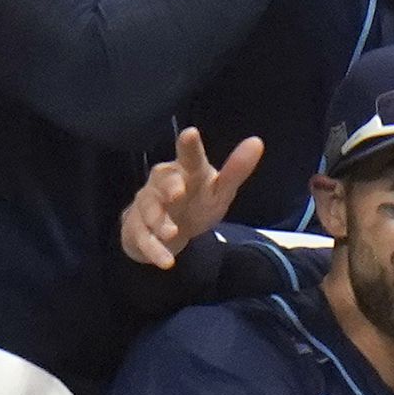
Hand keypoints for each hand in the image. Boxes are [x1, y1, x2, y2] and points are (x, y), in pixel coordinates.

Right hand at [120, 127, 266, 270]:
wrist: (169, 229)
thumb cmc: (198, 201)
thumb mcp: (220, 190)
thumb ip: (236, 170)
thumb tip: (257, 141)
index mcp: (187, 170)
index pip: (190, 156)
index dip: (189, 146)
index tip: (190, 133)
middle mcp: (163, 181)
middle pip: (162, 179)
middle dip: (169, 186)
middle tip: (178, 193)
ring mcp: (147, 204)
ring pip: (149, 209)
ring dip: (159, 221)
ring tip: (172, 233)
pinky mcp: (136, 227)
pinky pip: (142, 237)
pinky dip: (153, 249)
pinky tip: (166, 261)